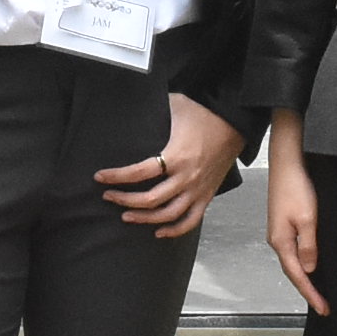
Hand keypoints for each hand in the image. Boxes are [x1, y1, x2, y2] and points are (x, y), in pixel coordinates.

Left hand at [99, 95, 240, 236]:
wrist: (236, 123)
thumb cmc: (204, 113)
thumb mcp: (176, 104)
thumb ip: (154, 107)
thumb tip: (133, 103)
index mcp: (176, 156)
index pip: (139, 172)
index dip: (116, 177)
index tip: (99, 177)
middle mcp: (186, 177)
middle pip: (150, 199)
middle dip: (124, 200)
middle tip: (108, 197)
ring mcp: (197, 190)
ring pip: (168, 215)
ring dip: (144, 219)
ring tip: (126, 216)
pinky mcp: (207, 196)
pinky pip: (190, 221)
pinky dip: (174, 230)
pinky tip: (158, 232)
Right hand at [264, 132, 323, 314]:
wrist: (286, 163)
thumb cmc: (295, 186)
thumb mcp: (308, 219)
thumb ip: (309, 246)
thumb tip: (310, 269)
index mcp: (281, 242)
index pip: (298, 276)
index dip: (311, 294)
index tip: (323, 308)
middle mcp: (277, 240)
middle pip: (294, 272)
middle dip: (308, 290)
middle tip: (324, 305)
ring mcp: (280, 232)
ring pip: (294, 262)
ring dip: (306, 278)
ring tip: (319, 291)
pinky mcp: (284, 224)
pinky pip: (295, 250)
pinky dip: (304, 262)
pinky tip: (312, 265)